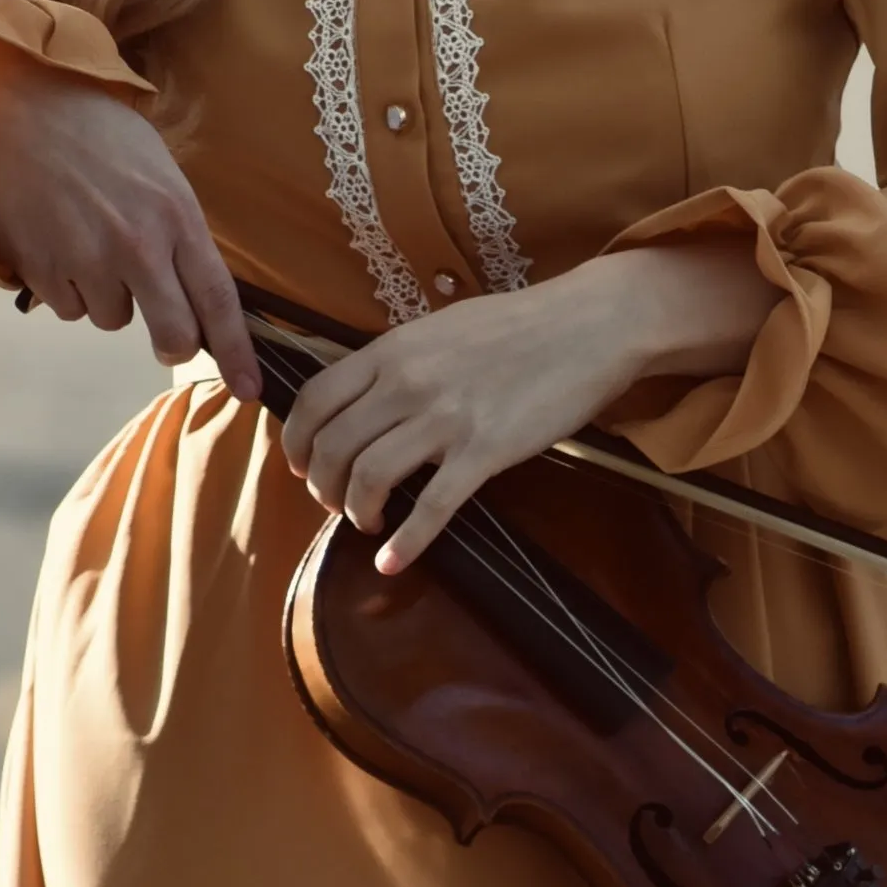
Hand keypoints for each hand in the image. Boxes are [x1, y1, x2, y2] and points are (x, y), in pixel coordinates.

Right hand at [0, 30, 259, 397]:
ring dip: (107, 296)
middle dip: (174, 344)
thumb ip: (177, 226)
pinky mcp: (41, 270)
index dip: (236, 351)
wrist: (10, 106)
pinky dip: (66, 288)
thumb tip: (192, 282)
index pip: (218, 299)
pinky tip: (56, 242)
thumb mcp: (155, 165)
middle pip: (173, 332)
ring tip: (88, 241)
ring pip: (113, 319)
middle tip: (167, 338)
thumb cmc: (90, 127)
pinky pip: (68, 308)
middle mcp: (136, 246)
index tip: (250, 388)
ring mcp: (86, 261)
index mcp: (175, 215)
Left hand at [282, 243, 777, 572]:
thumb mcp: (443, 327)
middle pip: (333, 446)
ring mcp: (446, 419)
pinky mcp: (485, 451)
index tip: (301, 465)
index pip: (315, 399)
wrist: (590, 325)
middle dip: (323, 486)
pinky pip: (431, 508)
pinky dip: (405, 543)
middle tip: (335, 502)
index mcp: (393, 350)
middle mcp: (408, 383)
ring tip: (367, 522)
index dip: (296, 441)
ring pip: (369, 477)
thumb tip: (366, 395)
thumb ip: (400, 359)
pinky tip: (392, 561)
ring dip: (356, 511)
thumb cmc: (520, 325)